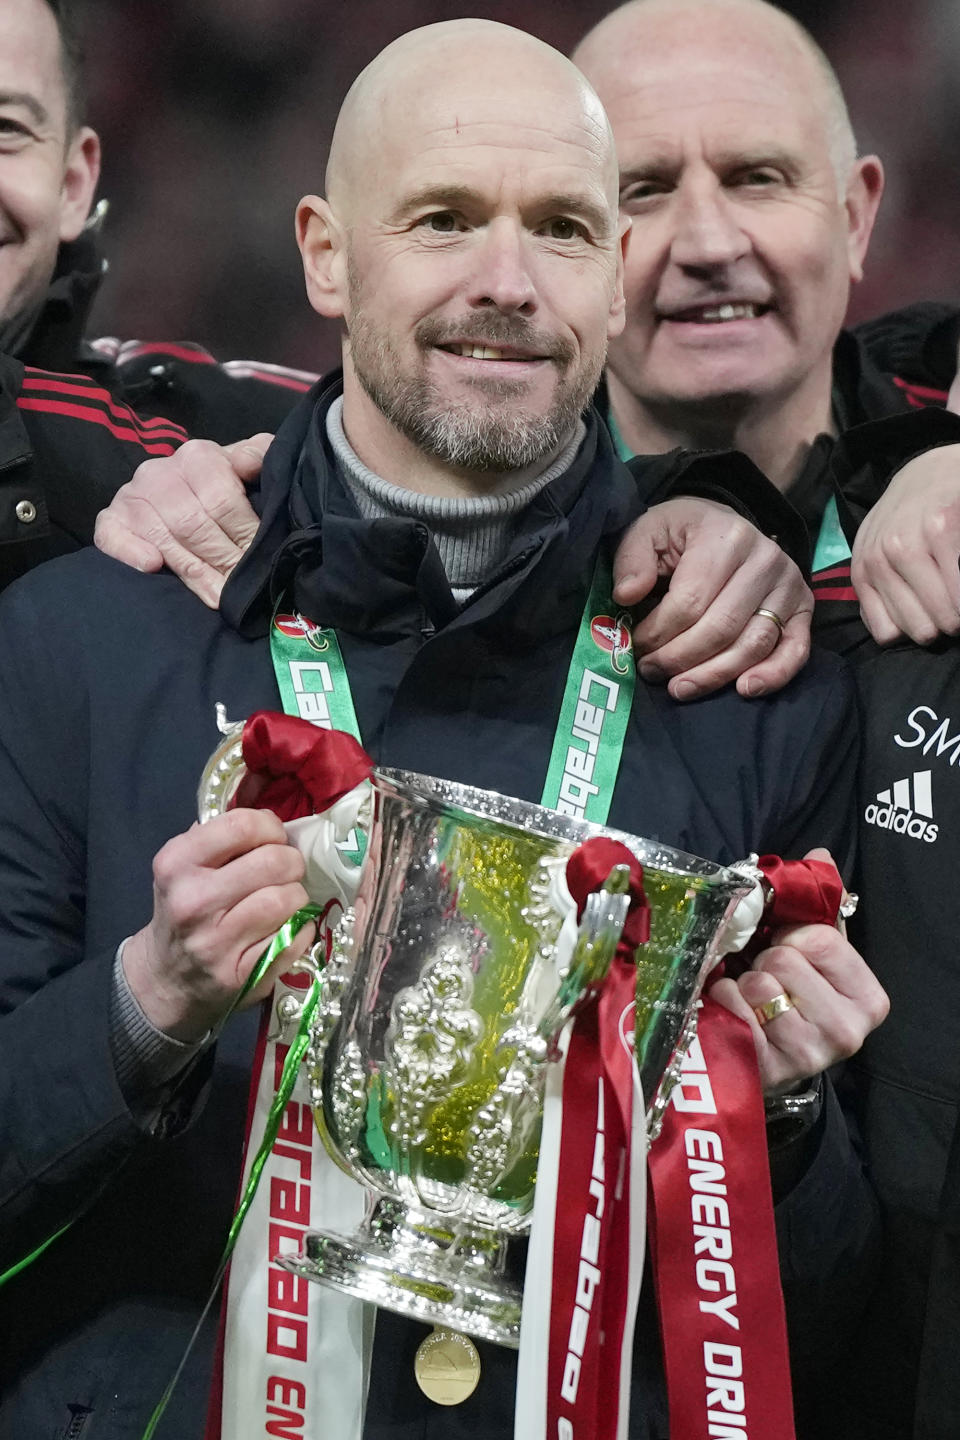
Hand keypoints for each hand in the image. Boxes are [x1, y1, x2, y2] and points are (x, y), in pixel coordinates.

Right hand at [94, 434, 268, 607]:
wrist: (173, 490)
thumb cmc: (220, 483)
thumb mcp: (244, 466)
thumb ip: (257, 456)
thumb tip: (250, 464)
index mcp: (197, 456)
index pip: (222, 500)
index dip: (243, 533)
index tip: (260, 560)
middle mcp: (159, 471)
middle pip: (194, 523)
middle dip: (222, 559)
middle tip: (242, 587)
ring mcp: (132, 496)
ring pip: (165, 538)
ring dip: (194, 571)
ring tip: (218, 596)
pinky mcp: (110, 519)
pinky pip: (113, 537)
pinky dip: (132, 553)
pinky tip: (153, 567)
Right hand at [122, 809, 313, 1042]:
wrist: (167, 978)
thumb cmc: (184, 910)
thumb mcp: (185, 866)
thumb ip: (221, 835)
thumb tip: (269, 797)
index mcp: (177, 863)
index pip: (242, 825)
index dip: (270, 827)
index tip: (273, 837)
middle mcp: (193, 901)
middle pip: (274, 861)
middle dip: (291, 862)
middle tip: (286, 869)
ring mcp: (216, 942)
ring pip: (287, 899)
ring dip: (297, 895)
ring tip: (286, 898)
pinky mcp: (241, 974)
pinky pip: (294, 937)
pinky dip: (301, 929)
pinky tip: (287, 927)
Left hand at [613, 498, 812, 700]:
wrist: (723, 526)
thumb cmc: (681, 534)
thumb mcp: (648, 531)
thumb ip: (632, 560)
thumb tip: (627, 595)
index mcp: (725, 537)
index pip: (690, 601)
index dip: (658, 632)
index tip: (637, 646)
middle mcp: (765, 559)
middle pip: (721, 627)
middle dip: (680, 658)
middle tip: (652, 672)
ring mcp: (789, 584)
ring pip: (753, 644)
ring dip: (714, 675)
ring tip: (680, 688)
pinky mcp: (803, 607)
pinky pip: (795, 650)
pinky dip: (773, 675)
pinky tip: (744, 690)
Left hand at [707, 850, 888, 1094]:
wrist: (768, 1056)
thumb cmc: (793, 992)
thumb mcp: (813, 949)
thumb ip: (819, 904)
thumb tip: (820, 858)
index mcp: (869, 997)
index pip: (819, 939)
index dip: (792, 934)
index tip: (787, 945)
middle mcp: (848, 1032)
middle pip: (784, 960)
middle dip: (766, 960)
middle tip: (767, 976)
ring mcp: (809, 1056)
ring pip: (757, 985)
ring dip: (744, 984)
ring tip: (752, 998)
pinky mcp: (768, 1070)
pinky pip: (732, 1011)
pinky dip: (724, 1003)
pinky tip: (733, 1015)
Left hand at [851, 444, 959, 643]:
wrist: (931, 469)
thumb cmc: (905, 519)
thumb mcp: (875, 552)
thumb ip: (875, 592)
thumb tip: (889, 635)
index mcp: (864, 570)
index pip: (889, 634)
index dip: (915, 632)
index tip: (929, 620)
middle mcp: (883, 557)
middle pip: (923, 630)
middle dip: (943, 627)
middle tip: (953, 610)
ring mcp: (915, 542)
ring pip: (948, 615)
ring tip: (959, 598)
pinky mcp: (944, 528)